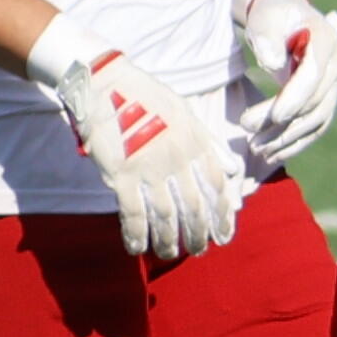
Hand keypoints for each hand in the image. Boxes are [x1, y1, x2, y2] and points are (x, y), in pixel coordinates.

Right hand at [35, 25, 243, 259]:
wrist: (105, 83)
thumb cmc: (147, 97)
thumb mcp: (187, 113)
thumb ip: (210, 144)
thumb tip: (232, 170)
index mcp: (195, 142)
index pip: (216, 186)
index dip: (222, 215)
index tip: (223, 234)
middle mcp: (177, 158)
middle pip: (194, 207)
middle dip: (198, 234)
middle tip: (198, 250)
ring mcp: (149, 168)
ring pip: (166, 216)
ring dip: (169, 240)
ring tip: (171, 254)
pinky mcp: (121, 174)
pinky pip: (133, 213)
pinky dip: (137, 235)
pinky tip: (138, 249)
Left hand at [234, 0, 336, 173]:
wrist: (285, 16)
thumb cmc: (272, 16)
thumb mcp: (266, 19)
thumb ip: (268, 38)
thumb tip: (274, 64)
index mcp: (327, 39)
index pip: (314, 75)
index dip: (295, 98)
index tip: (272, 117)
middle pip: (314, 102)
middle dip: (281, 123)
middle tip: (248, 132)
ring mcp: (335, 85)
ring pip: (314, 120)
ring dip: (285, 138)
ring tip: (254, 147)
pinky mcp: (327, 100)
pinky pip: (314, 127)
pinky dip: (294, 143)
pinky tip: (271, 154)